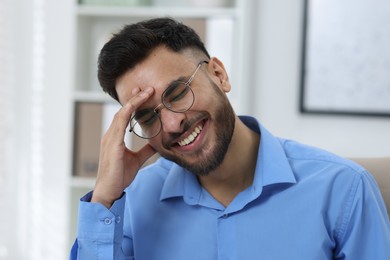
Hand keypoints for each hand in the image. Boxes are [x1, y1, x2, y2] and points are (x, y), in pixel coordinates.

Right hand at [91, 87, 155, 207]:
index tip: (144, 93)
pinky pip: (119, 125)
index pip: (124, 115)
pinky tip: (133, 107)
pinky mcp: (112, 146)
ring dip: (133, 102)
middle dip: (134, 98)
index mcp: (115, 137)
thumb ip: (145, 150)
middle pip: (122, 111)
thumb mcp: (137, 160)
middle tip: (146, 87)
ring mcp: (109, 139)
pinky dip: (126, 114)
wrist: (109, 191)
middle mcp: (110, 135)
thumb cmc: (119, 176)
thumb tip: (157, 144)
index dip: (133, 103)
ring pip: (121, 114)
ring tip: (145, 92)